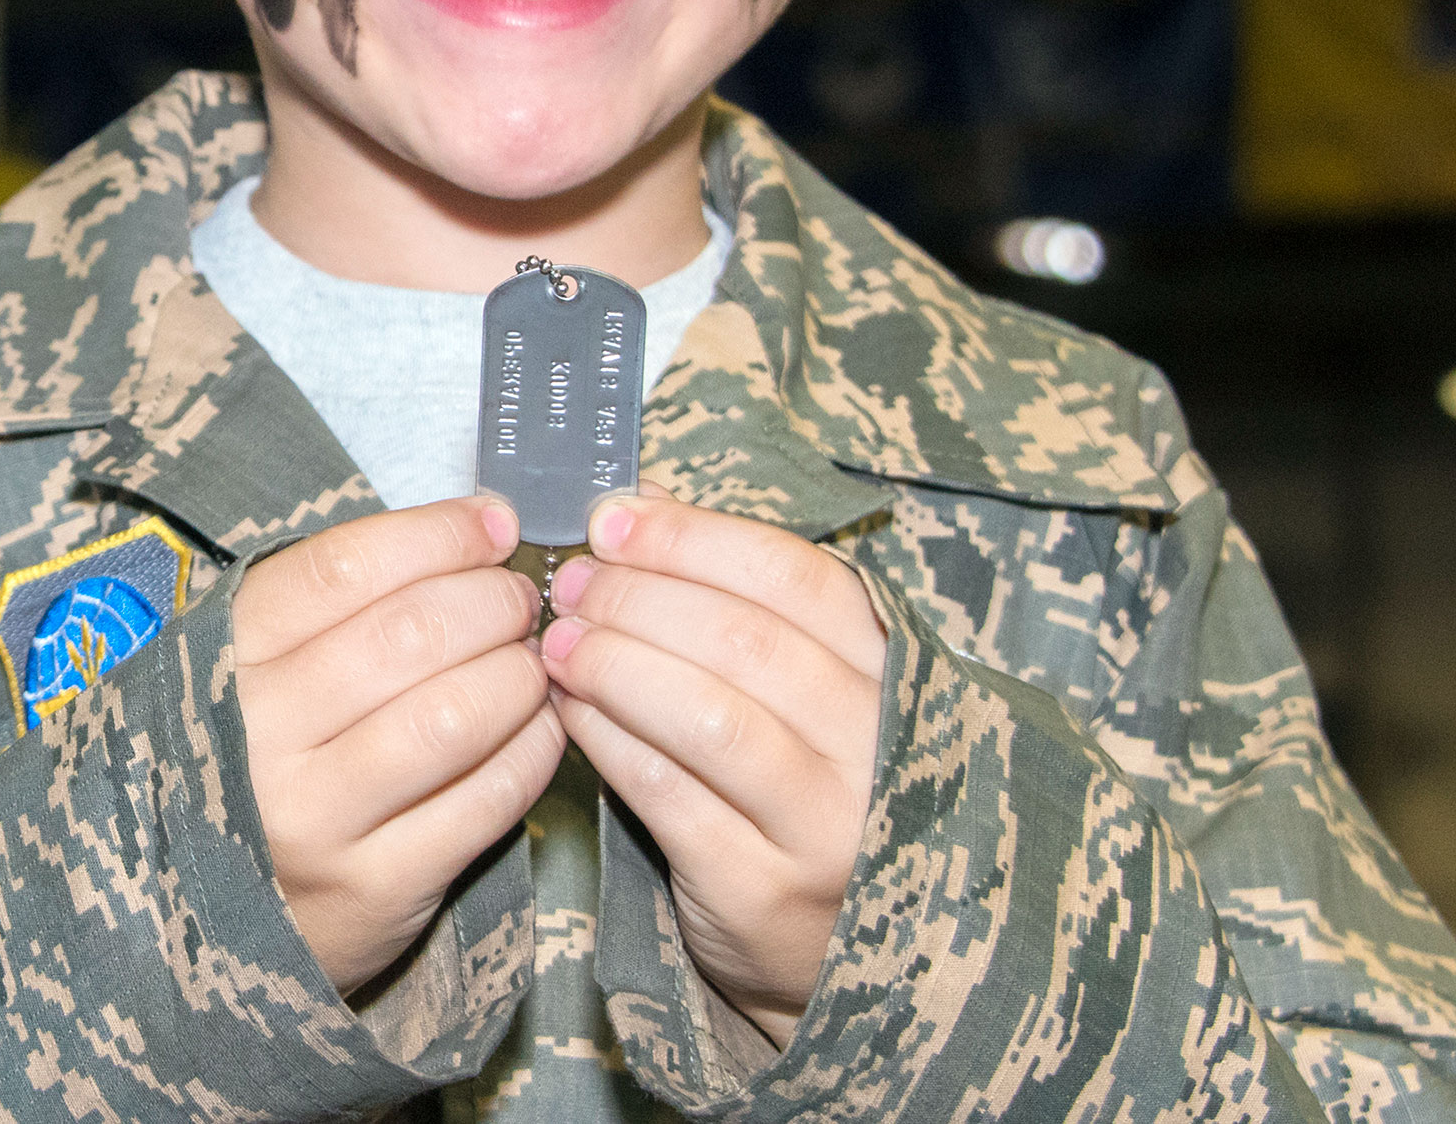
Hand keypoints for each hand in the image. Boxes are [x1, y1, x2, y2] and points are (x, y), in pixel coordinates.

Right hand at [232, 497, 565, 995]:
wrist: (214, 918)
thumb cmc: (261, 760)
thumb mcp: (259, 667)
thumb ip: (344, 599)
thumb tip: (483, 528)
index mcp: (223, 661)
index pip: (342, 568)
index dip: (438, 535)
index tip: (494, 526)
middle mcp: (257, 739)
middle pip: (408, 635)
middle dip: (491, 602)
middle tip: (520, 602)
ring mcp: (314, 821)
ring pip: (455, 715)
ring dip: (519, 675)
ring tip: (531, 665)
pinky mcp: (376, 888)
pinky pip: (487, 799)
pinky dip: (533, 750)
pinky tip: (539, 729)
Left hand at [540, 490, 887, 1045]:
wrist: (842, 951)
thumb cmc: (810, 791)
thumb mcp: (809, 691)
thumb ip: (739, 597)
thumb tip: (643, 504)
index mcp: (896, 675)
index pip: (797, 578)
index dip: (695, 539)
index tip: (614, 519)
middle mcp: (876, 747)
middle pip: (748, 642)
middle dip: (641, 599)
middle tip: (573, 583)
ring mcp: (826, 825)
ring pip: (708, 717)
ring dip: (617, 665)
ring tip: (560, 643)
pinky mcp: (760, 887)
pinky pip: (668, 794)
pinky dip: (609, 739)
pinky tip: (571, 710)